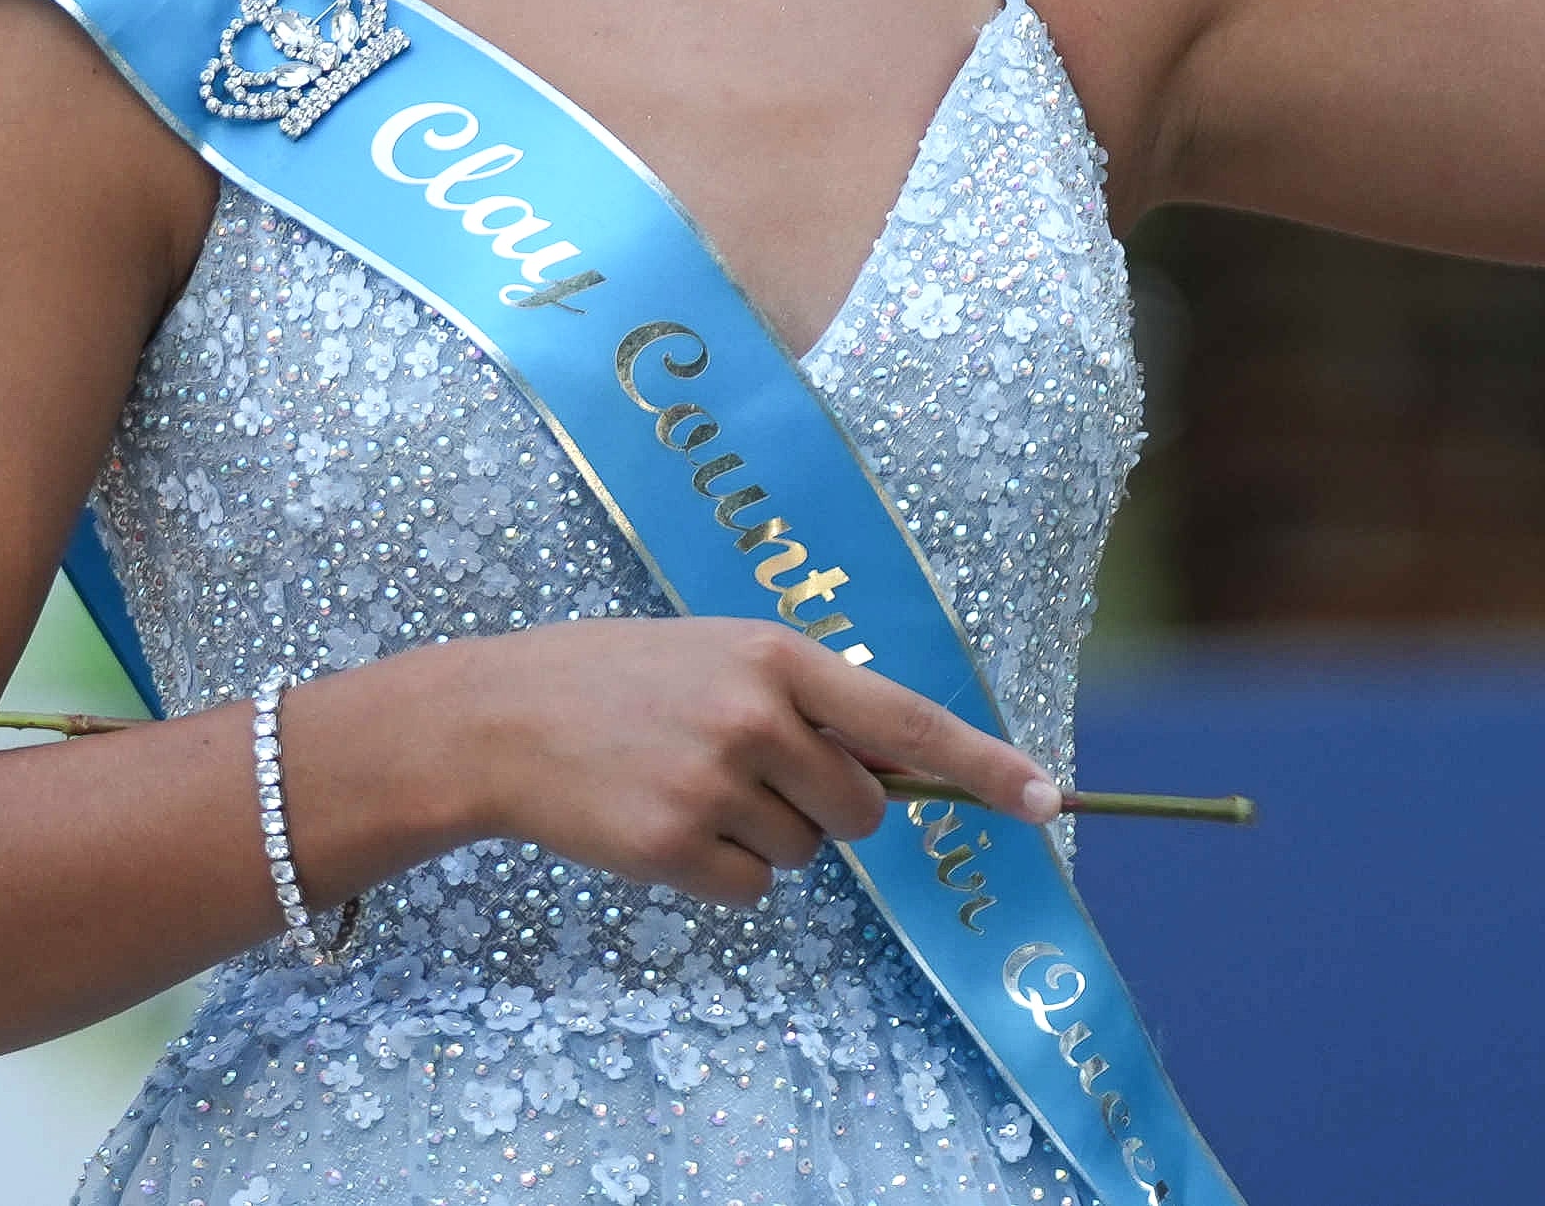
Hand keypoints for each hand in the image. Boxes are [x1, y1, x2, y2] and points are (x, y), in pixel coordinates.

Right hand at [444, 617, 1058, 907]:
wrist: (500, 719)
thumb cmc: (620, 680)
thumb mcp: (717, 654)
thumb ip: (802, 699)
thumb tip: (889, 772)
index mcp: (773, 655)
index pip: (905, 720)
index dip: (982, 764)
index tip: (1045, 799)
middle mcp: (754, 716)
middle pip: (862, 810)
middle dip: (828, 808)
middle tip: (749, 772)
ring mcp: (713, 784)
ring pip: (806, 854)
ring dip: (765, 837)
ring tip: (689, 786)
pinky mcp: (673, 847)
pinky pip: (752, 890)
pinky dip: (721, 873)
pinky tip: (665, 825)